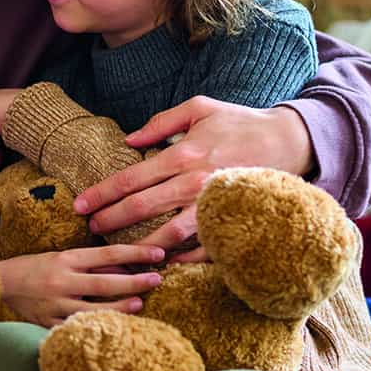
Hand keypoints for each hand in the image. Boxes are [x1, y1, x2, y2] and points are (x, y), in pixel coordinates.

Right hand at [0, 244, 166, 326]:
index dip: (135, 254)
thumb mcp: (61, 257)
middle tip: (157, 280)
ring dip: (120, 307)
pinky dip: (95, 327)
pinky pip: (76, 328)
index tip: (158, 255)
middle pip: (106, 282)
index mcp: (66, 258)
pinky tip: (111, 328)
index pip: (108, 254)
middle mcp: (62, 280)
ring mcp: (56, 304)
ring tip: (140, 303)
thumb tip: (124, 268)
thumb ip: (90, 263)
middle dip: (135, 282)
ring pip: (94, 309)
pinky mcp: (49, 322)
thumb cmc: (34, 267)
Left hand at [73, 96, 313, 248]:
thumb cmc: (240, 122)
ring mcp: (215, 205)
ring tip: (119, 253)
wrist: (290, 140)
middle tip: (89, 229)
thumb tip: (129, 139)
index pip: (132, 178)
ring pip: (169, 234)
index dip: (102, 194)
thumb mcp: (199, 108)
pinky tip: (162, 262)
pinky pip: (204, 248)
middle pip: (142, 207)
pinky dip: (182, 259)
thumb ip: (162, 122)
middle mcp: (195, 182)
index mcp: (183, 154)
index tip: (80, 205)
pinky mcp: (234, 220)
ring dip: (140, 245)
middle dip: (110, 220)